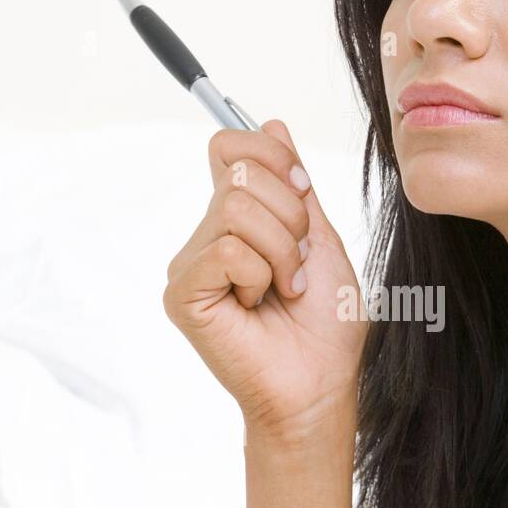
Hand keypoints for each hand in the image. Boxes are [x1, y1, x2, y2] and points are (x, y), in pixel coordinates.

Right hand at [163, 118, 366, 439]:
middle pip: (242, 173)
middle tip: (297, 266)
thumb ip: (295, 184)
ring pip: (237, 210)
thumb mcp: (320, 239)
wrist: (321, 384)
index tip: (303, 196)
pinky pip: (227, 251)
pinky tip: (258, 306)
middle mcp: (207, 235)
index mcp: (237, 218)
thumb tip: (272, 123)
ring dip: (281, 252)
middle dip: (291, 218)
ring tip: (283, 290)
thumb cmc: (325, 324)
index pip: (231, 145)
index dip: (274, 158)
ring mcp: (191, 264)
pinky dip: (261, 276)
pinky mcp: (183, 294)